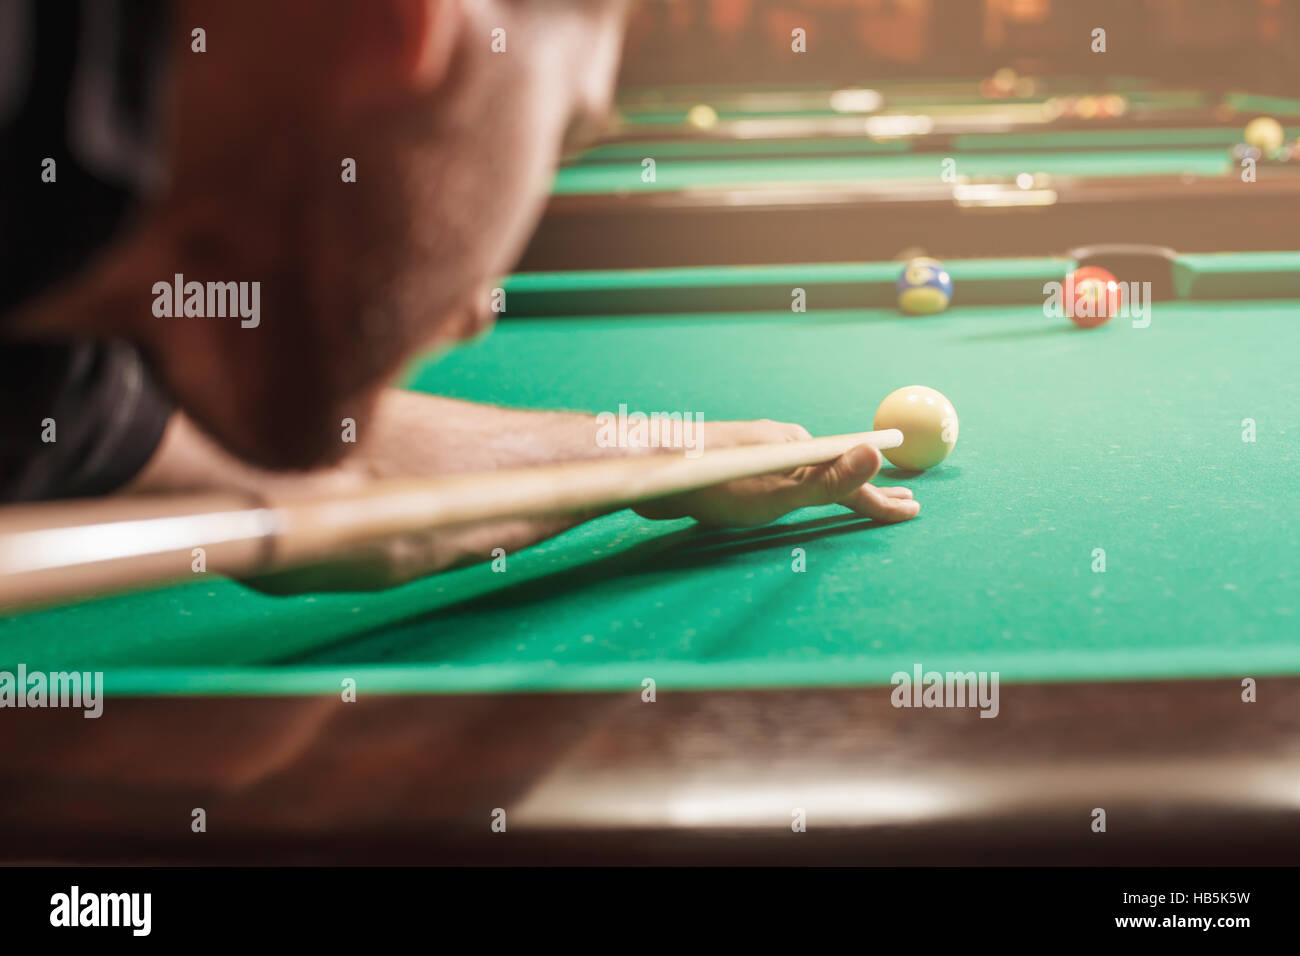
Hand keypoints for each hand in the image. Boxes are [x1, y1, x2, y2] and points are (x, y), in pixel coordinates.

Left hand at [633, 419, 919, 526]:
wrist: (654, 471)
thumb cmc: (718, 483)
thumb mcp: (780, 489)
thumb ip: (829, 481)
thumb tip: (877, 454)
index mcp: (801, 450)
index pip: (854, 478)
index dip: (883, 499)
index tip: (914, 511)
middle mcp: (785, 448)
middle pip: (838, 470)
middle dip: (870, 488)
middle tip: (901, 500)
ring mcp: (761, 456)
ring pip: (811, 474)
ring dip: (840, 484)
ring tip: (860, 496)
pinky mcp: (737, 469)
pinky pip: (784, 479)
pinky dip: (808, 487)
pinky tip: (798, 492)